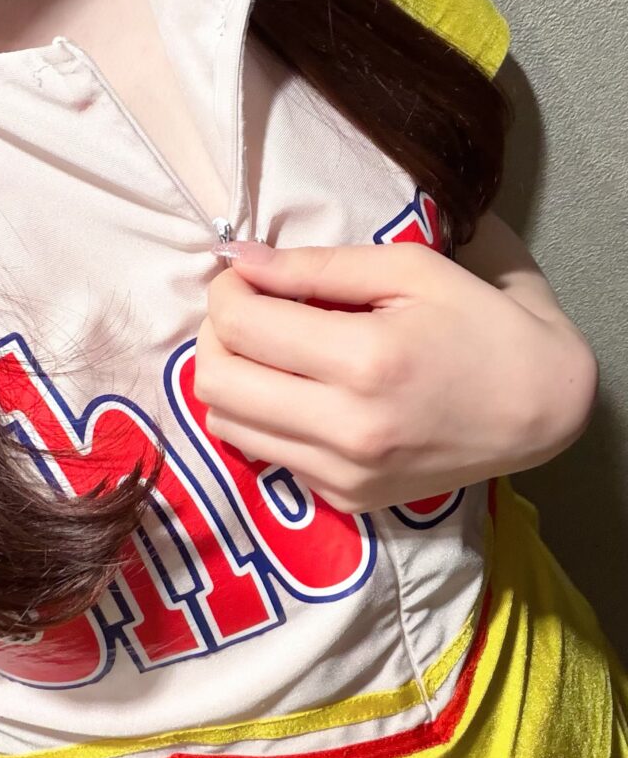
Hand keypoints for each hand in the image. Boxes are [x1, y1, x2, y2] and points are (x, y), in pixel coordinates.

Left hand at [195, 239, 597, 513]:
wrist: (542, 408)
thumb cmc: (479, 322)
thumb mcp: (409, 269)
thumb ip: (316, 265)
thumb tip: (238, 257)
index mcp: (365, 361)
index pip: (240, 324)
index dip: (226, 288)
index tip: (245, 274)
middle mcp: (347, 429)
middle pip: (215, 381)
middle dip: (215, 332)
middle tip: (248, 308)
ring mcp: (344, 476)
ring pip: (227, 424)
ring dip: (230, 375)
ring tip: (268, 346)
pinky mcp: (347, 500)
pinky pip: (267, 453)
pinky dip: (263, 415)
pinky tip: (298, 388)